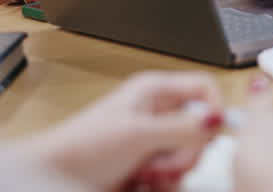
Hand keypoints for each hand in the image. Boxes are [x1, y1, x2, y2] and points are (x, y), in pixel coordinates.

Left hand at [19, 71, 222, 190]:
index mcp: (155, 91)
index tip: (209, 134)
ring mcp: (153, 143)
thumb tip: (220, 120)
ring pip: (190, 157)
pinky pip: (174, 177)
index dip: (213, 110)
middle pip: (201, 129)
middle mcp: (158, 114)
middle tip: (165, 162)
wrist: (52, 181)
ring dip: (173, 172)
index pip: (204, 89)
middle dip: (188, 151)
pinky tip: (143, 185)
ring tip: (147, 175)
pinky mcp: (148, 168)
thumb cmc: (81, 148)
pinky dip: (164, 185)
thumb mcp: (138, 134)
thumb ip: (182, 127)